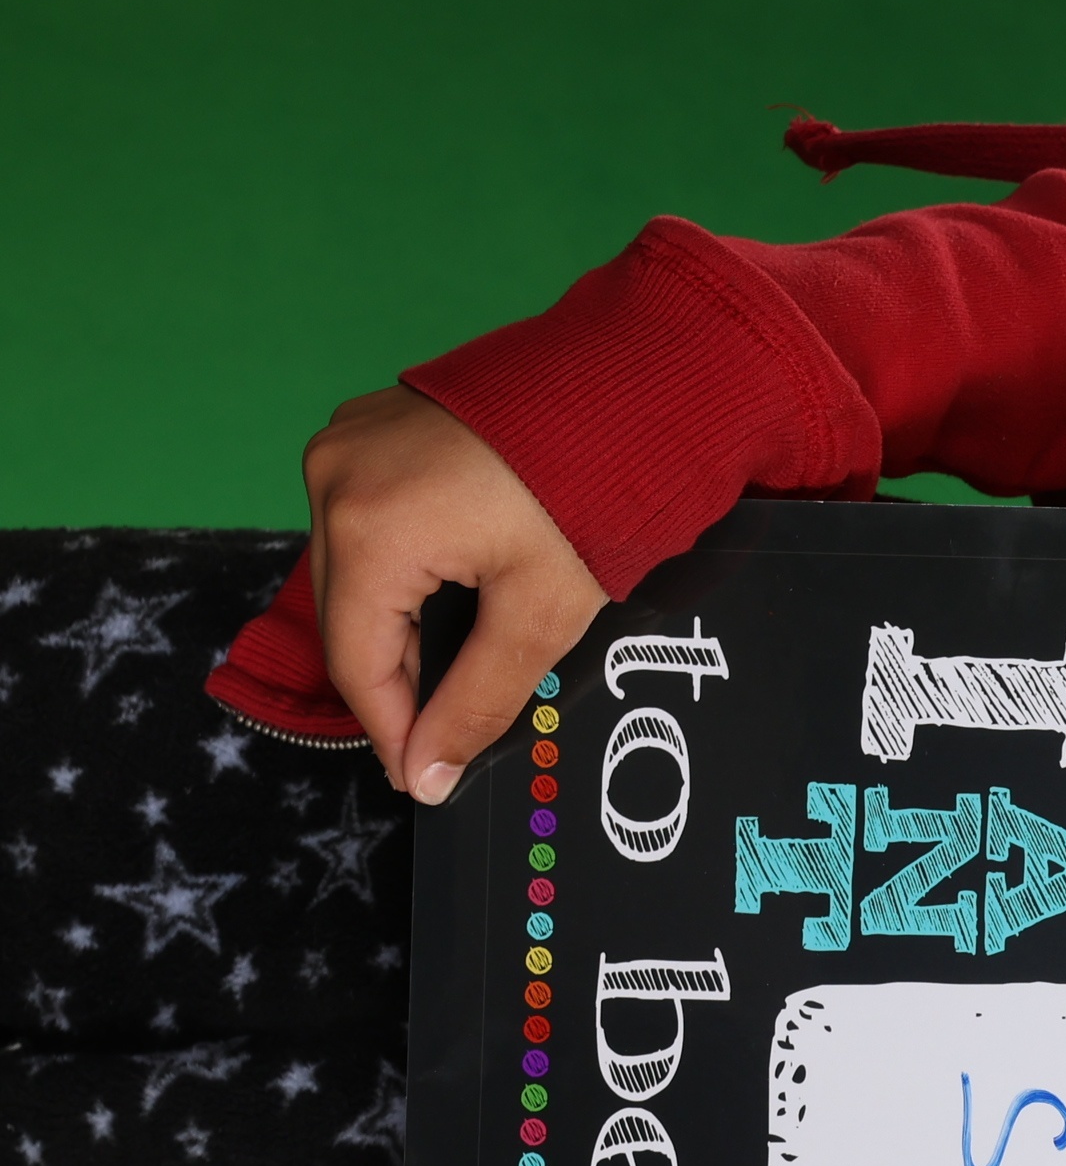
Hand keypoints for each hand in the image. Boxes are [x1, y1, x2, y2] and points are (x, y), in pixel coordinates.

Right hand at [301, 386, 606, 803]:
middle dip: (396, 680)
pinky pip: (364, 521)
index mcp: (367, 524)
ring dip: (398, 624)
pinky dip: (400, 569)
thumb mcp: (541, 614)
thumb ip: (477, 702)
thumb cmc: (595, 492)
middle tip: (444, 735)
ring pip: (352, 570)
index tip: (421, 778)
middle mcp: (334, 476)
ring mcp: (346, 444)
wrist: (631, 388)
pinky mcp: (369, 429)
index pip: (355, 661)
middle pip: (348, 615)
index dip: (389, 730)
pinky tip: (449, 597)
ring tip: (453, 671)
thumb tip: (428, 774)